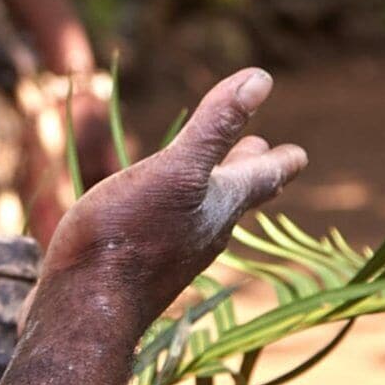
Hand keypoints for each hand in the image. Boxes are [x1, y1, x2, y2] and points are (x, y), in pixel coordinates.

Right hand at [47, 67, 306, 315]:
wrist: (85, 306)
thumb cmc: (129, 235)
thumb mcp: (176, 169)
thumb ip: (217, 127)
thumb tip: (262, 78)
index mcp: (220, 204)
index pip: (262, 176)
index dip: (281, 160)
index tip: (300, 154)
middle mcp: (204, 231)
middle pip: (239, 196)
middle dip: (254, 173)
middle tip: (273, 158)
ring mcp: (173, 252)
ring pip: (205, 216)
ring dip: (217, 194)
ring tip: (219, 182)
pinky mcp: (140, 266)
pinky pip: (170, 231)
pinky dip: (178, 213)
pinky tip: (159, 215)